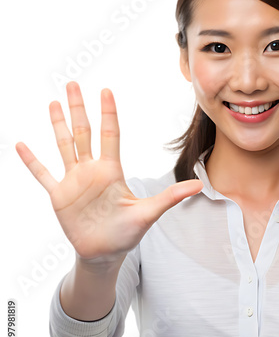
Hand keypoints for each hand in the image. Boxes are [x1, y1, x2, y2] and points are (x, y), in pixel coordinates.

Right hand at [16, 81, 202, 262]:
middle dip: (78, 108)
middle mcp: (91, 170)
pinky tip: (21, 145)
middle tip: (73, 83)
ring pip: (64, 146)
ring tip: (53, 102)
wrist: (105, 253)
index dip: (108, 112)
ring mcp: (74, 181)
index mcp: (112, 171)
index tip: (106, 90)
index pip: (110, 134)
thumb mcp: (148, 213)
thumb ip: (170, 197)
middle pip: (84, 132)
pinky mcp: (59, 196)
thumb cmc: (127, 233)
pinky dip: (32, 161)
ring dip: (58, 125)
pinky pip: (43, 174)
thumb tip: (199, 185)